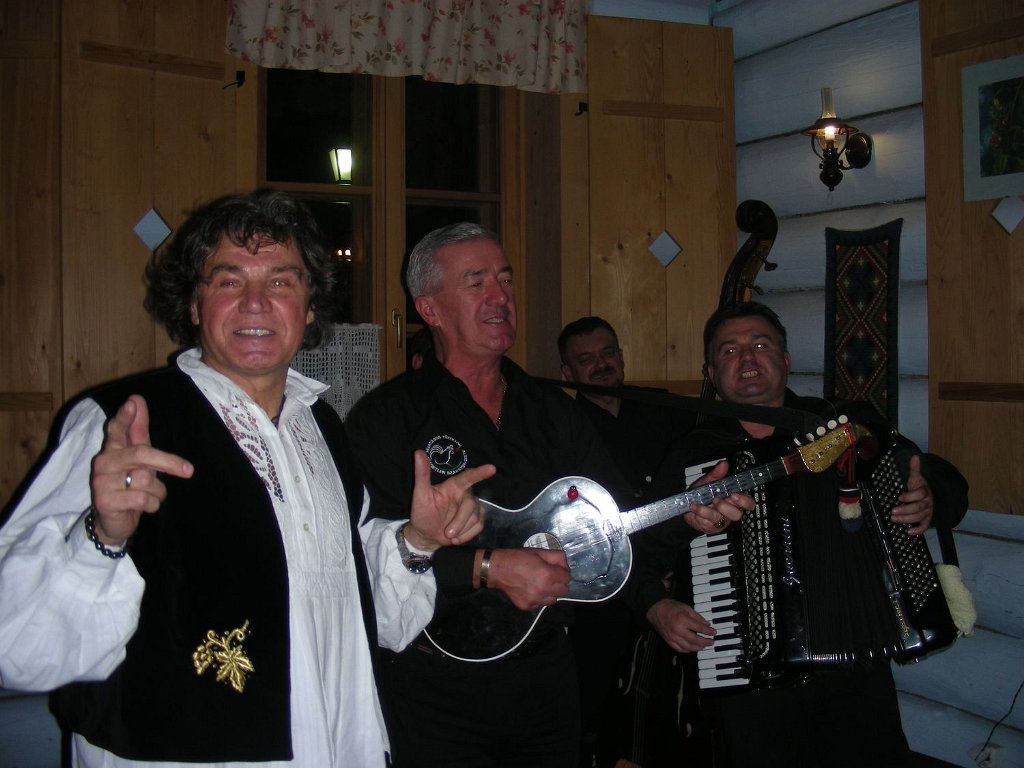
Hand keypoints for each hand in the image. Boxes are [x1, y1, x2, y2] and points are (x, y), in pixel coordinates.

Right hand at [89, 395, 193, 544]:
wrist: (114, 523)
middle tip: (189, 470)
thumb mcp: (137, 460)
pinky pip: (142, 498)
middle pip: (141, 454)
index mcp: (112, 450)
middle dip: (168, 462)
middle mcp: (103, 463)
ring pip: (146, 480)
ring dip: (158, 491)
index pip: (116, 429)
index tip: (134, 401)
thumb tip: (136, 400)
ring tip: (151, 496)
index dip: (125, 416)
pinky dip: (152, 504)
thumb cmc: (129, 486)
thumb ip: (137, 432)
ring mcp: (101, 482)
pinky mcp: (105, 501)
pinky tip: (145, 506)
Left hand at [405, 450, 495, 550]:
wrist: (426, 535)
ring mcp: (472, 507)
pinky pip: (480, 526)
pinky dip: (467, 535)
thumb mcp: (420, 494)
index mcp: (454, 486)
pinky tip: (457, 538)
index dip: (480, 473)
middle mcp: (465, 494)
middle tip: (447, 533)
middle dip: (460, 522)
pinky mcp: (477, 520)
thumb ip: (422, 474)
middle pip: (471, 505)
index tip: (492, 468)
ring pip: (476, 517)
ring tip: (448, 535)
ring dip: (462, 530)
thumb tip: (418, 452)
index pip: (469, 477)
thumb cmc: (422, 513)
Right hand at [486, 548, 569, 609]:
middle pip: (563, 590)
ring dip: (550, 592)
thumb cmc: (518, 558)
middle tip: (550, 577)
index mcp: (548, 575)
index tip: (556, 570)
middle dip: (559, 583)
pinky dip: (539, 598)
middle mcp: (543, 590)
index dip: (563, 572)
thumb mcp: (539, 552)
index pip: (567, 578)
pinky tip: (530, 590)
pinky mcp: (527, 606)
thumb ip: (557, 557)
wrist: (497, 569)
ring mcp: (535, 600)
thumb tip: (565, 566)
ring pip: (553, 600)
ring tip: (541, 585)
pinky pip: (540, 604)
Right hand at [646, 598, 714, 652]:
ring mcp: (672, 637)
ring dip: (698, 648)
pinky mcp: (669, 641)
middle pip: (695, 640)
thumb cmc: (671, 607)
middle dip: (705, 642)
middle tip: (711, 642)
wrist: (656, 610)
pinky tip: (693, 648)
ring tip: (704, 646)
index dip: (708, 631)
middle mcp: (677, 630)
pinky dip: (688, 650)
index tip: (714, 632)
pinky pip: (680, 649)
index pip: (699, 628)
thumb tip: (707, 625)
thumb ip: (697, 617)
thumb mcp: (686, 608)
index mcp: (682, 620)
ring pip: (688, 647)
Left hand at [683, 460, 753, 534]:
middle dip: (726, 507)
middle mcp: (729, 511)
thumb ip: (716, 474)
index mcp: (733, 499)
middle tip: (716, 500)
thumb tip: (724, 464)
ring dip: (709, 511)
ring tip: (700, 504)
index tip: (735, 495)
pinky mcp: (711, 527)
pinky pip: (708, 523)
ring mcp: (721, 520)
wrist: (687, 507)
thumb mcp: (708, 482)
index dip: (744, 501)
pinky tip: (694, 507)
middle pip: (737, 514)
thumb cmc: (702, 494)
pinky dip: (700, 513)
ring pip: (721, 519)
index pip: (748, 503)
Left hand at [890, 455, 933, 534]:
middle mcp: (928, 502)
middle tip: (892, 512)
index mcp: (925, 491)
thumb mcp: (916, 478)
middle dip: (905, 510)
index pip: (920, 494)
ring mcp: (928, 511)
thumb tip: (915, 456)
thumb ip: (914, 469)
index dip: (910, 496)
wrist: (931, 496)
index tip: (899, 497)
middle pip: (919, 507)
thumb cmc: (919, 487)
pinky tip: (909, 532)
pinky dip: (918, 530)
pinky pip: (925, 526)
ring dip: (907, 519)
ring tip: (894, 519)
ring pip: (920, 517)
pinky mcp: (927, 519)